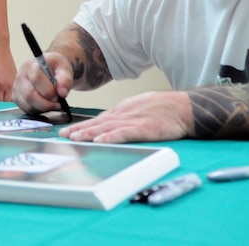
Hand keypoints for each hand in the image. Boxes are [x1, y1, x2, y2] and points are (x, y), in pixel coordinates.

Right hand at [12, 52, 72, 113]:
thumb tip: (62, 93)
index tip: (58, 95)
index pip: (36, 78)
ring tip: (52, 103)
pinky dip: (37, 110)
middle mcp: (21, 75)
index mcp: (31, 65)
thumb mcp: (65, 70)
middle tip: (56, 103)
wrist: (50, 68)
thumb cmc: (56, 68)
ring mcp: (17, 87)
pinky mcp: (16, 97)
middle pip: (29, 94)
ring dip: (42, 108)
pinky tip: (44, 105)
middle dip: (46, 103)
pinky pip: (25, 109)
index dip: (48, 90)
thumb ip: (66, 80)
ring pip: (27, 104)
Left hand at [59, 91, 192, 143]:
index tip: (67, 132)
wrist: (185, 107)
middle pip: (98, 123)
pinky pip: (125, 133)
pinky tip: (100, 141)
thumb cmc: (163, 108)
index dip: (82, 125)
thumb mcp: (138, 107)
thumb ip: (124, 116)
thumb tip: (108, 124)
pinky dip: (112, 137)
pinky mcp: (145, 129)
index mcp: (123, 110)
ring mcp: (134, 120)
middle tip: (63, 136)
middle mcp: (124, 114)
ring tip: (74, 138)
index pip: (98, 119)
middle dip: (79, 130)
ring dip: (89, 133)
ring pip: (107, 128)